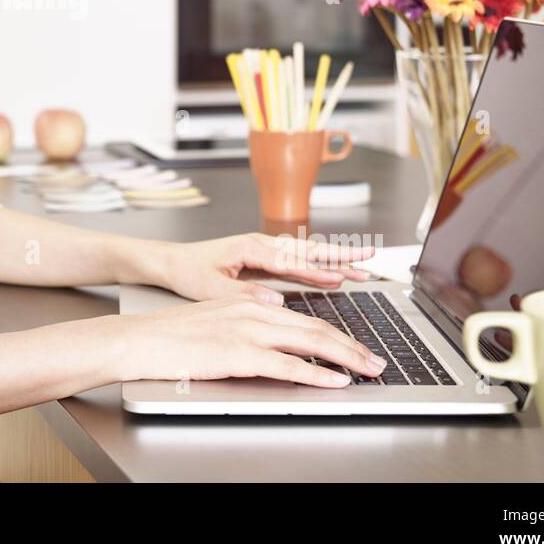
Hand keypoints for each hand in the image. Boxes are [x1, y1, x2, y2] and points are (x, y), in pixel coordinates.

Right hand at [116, 292, 386, 387]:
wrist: (141, 339)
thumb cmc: (171, 336)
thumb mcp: (217, 320)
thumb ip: (248, 322)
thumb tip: (276, 331)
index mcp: (250, 302)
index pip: (306, 318)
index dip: (339, 334)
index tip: (360, 349)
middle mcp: (253, 310)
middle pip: (316, 328)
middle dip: (353, 346)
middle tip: (378, 362)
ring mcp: (247, 331)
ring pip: (310, 342)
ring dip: (346, 358)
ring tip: (369, 370)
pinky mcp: (238, 353)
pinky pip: (287, 365)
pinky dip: (316, 374)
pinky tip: (334, 380)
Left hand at [153, 232, 378, 304]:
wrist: (172, 261)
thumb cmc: (188, 270)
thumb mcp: (210, 286)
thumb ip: (243, 292)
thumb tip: (275, 299)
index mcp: (250, 247)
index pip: (293, 259)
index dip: (322, 266)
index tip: (347, 270)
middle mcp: (261, 244)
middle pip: (308, 250)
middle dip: (341, 255)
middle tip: (370, 258)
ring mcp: (264, 251)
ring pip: (306, 256)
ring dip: (335, 262)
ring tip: (363, 270)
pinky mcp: (263, 260)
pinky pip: (297, 265)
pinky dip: (318, 270)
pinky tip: (334, 278)